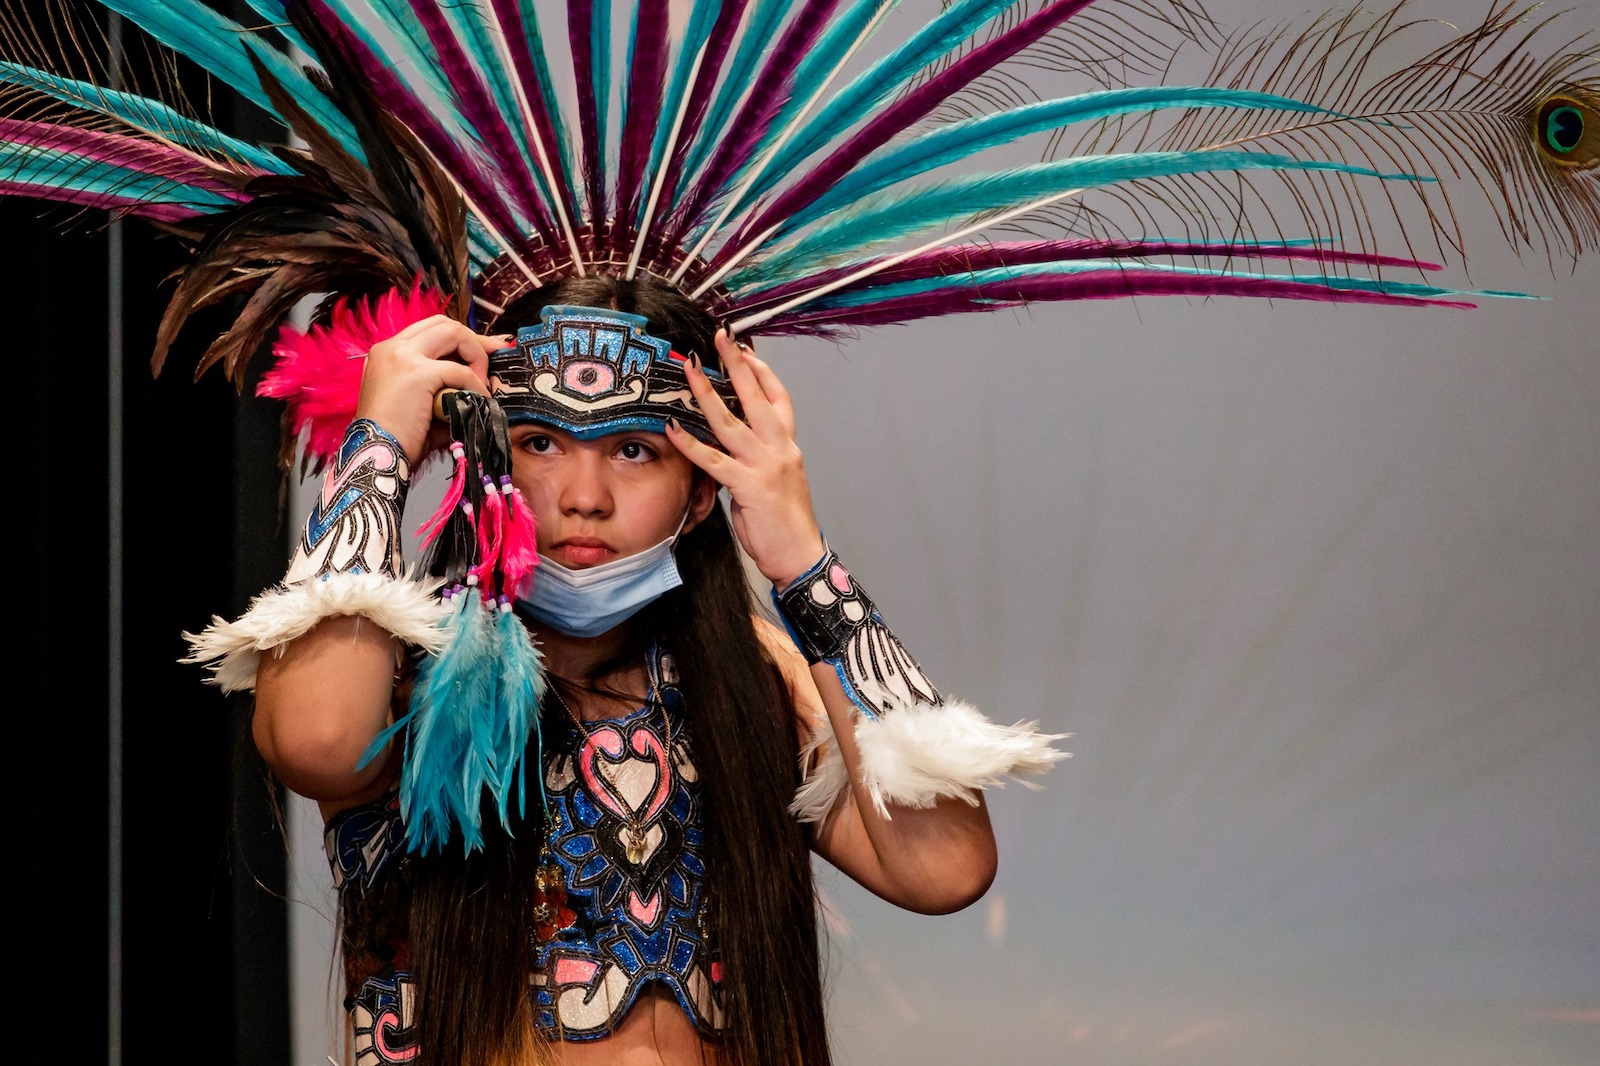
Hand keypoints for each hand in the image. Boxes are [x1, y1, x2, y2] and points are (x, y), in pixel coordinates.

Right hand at [355, 315, 508, 465]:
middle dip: (473, 339)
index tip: (482, 352)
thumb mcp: (416, 404)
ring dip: (475, 356)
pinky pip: (460, 371)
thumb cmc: (395, 439)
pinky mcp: (416, 373)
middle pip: (443, 324)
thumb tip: (477, 386)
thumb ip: (441, 387)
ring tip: (482, 383)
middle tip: (493, 356)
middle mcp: (391, 348)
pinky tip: (480, 399)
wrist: (374, 456)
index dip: (459, 338)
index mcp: (386, 353)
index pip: (429, 330)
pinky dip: (476, 385)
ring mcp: (402, 357)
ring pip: (452, 334)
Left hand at [666, 329, 825, 587]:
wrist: (800, 555)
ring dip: (707, 392)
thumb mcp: (775, 482)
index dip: (762, 371)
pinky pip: (713, 459)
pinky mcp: (749, 487)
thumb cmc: (785, 523)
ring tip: (689, 368)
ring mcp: (765, 466)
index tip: (745, 349)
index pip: (778, 398)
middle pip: (756, 397)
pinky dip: (690, 442)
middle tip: (721, 337)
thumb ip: (755, 460)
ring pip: (731, 421)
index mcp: (788, 446)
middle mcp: (780, 449)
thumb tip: (728, 448)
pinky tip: (672, 427)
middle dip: (738, 364)